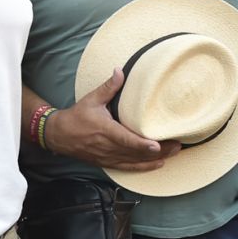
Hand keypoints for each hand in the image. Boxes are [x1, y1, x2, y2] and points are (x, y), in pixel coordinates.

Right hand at [44, 70, 180, 171]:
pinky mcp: (108, 162)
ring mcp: (108, 157)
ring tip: (174, 153)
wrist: (59, 136)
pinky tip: (158, 164)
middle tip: (177, 145)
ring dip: (155, 159)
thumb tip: (120, 71)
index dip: (142, 144)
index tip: (157, 145)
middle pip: (136, 153)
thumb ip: (108, 87)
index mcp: (105, 130)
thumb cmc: (76, 117)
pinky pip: (129, 167)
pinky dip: (144, 167)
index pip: (126, 140)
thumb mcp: (91, 99)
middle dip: (159, 151)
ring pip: (135, 162)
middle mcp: (108, 147)